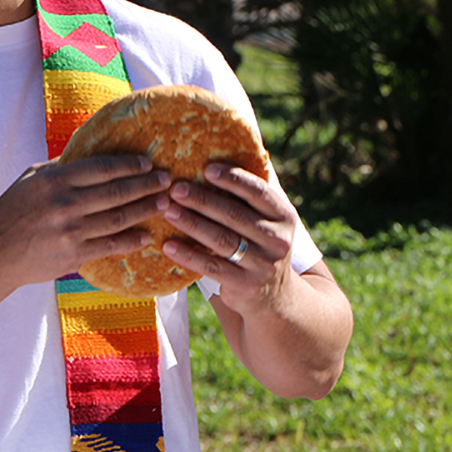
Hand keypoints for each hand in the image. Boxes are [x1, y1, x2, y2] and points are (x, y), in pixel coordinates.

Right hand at [0, 154, 171, 286]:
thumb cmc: (11, 211)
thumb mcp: (30, 179)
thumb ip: (60, 167)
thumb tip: (89, 153)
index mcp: (54, 180)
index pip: (101, 168)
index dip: (129, 164)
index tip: (148, 162)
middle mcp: (65, 204)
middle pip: (117, 192)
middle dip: (147, 185)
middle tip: (167, 180)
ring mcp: (71, 231)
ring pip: (119, 218)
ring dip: (145, 210)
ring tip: (164, 203)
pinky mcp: (74, 255)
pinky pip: (110, 246)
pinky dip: (131, 240)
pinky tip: (146, 235)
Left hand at [157, 162, 301, 313]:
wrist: (275, 297)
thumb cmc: (259, 245)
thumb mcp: (266, 221)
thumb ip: (249, 196)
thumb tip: (220, 155)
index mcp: (283, 215)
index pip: (258, 192)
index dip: (233, 179)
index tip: (206, 168)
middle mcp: (277, 239)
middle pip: (234, 215)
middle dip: (203, 200)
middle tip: (175, 188)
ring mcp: (263, 264)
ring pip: (222, 240)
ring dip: (192, 224)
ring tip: (168, 211)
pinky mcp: (245, 285)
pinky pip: (212, 267)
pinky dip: (188, 255)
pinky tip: (168, 245)